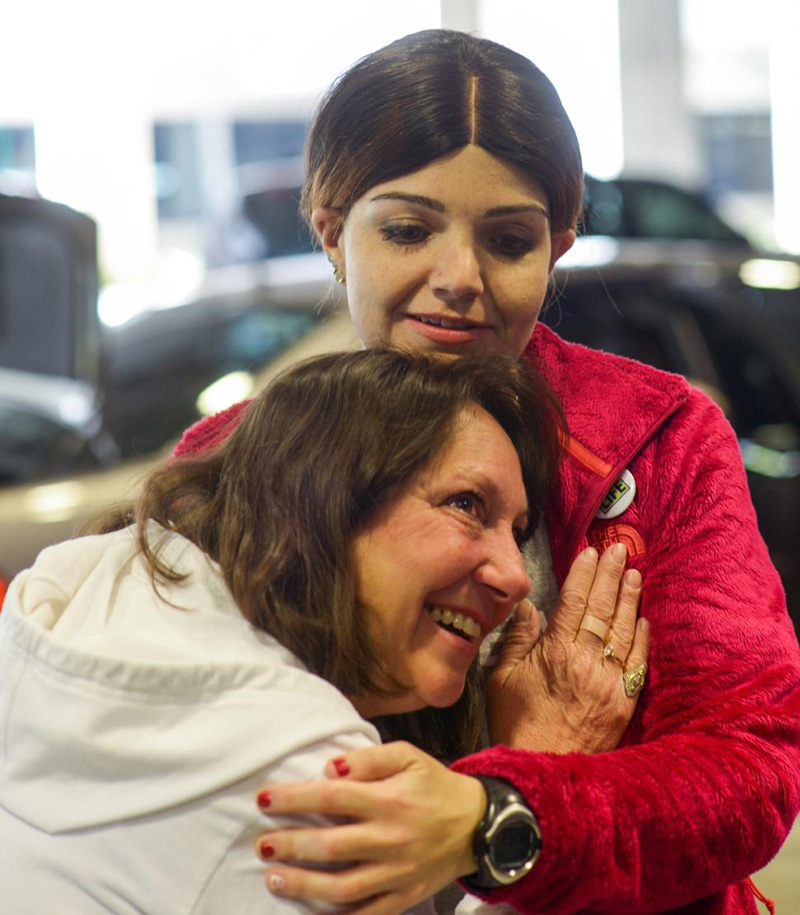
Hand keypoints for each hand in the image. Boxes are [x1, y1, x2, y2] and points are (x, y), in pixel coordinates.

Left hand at [253, 741, 484, 914]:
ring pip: (342, 887)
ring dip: (303, 884)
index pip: (332, 797)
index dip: (294, 798)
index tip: (264, 799)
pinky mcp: (404, 898)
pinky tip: (310, 909)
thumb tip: (328, 768)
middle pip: (331, 846)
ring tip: (273, 877)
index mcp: (390, 799)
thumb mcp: (409, 757)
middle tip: (261, 842)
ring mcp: (397, 873)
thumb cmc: (436, 786)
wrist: (480, 825)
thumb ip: (368, 759)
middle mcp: (391, 839)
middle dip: (290, 844)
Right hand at [488, 543, 648, 751]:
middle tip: (619, 550)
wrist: (542, 768)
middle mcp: (586, 662)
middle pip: (601, 609)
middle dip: (610, 576)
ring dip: (630, 599)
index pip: (573, 602)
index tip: (590, 553)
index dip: (583, 575)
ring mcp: (609, 682)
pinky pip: (637, 663)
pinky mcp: (624, 702)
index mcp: (555, 653)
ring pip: (623, 630)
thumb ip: (516, 640)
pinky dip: (641, 637)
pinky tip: (643, 617)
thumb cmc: (516, 722)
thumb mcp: (502, 678)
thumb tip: (529, 608)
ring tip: (634, 573)